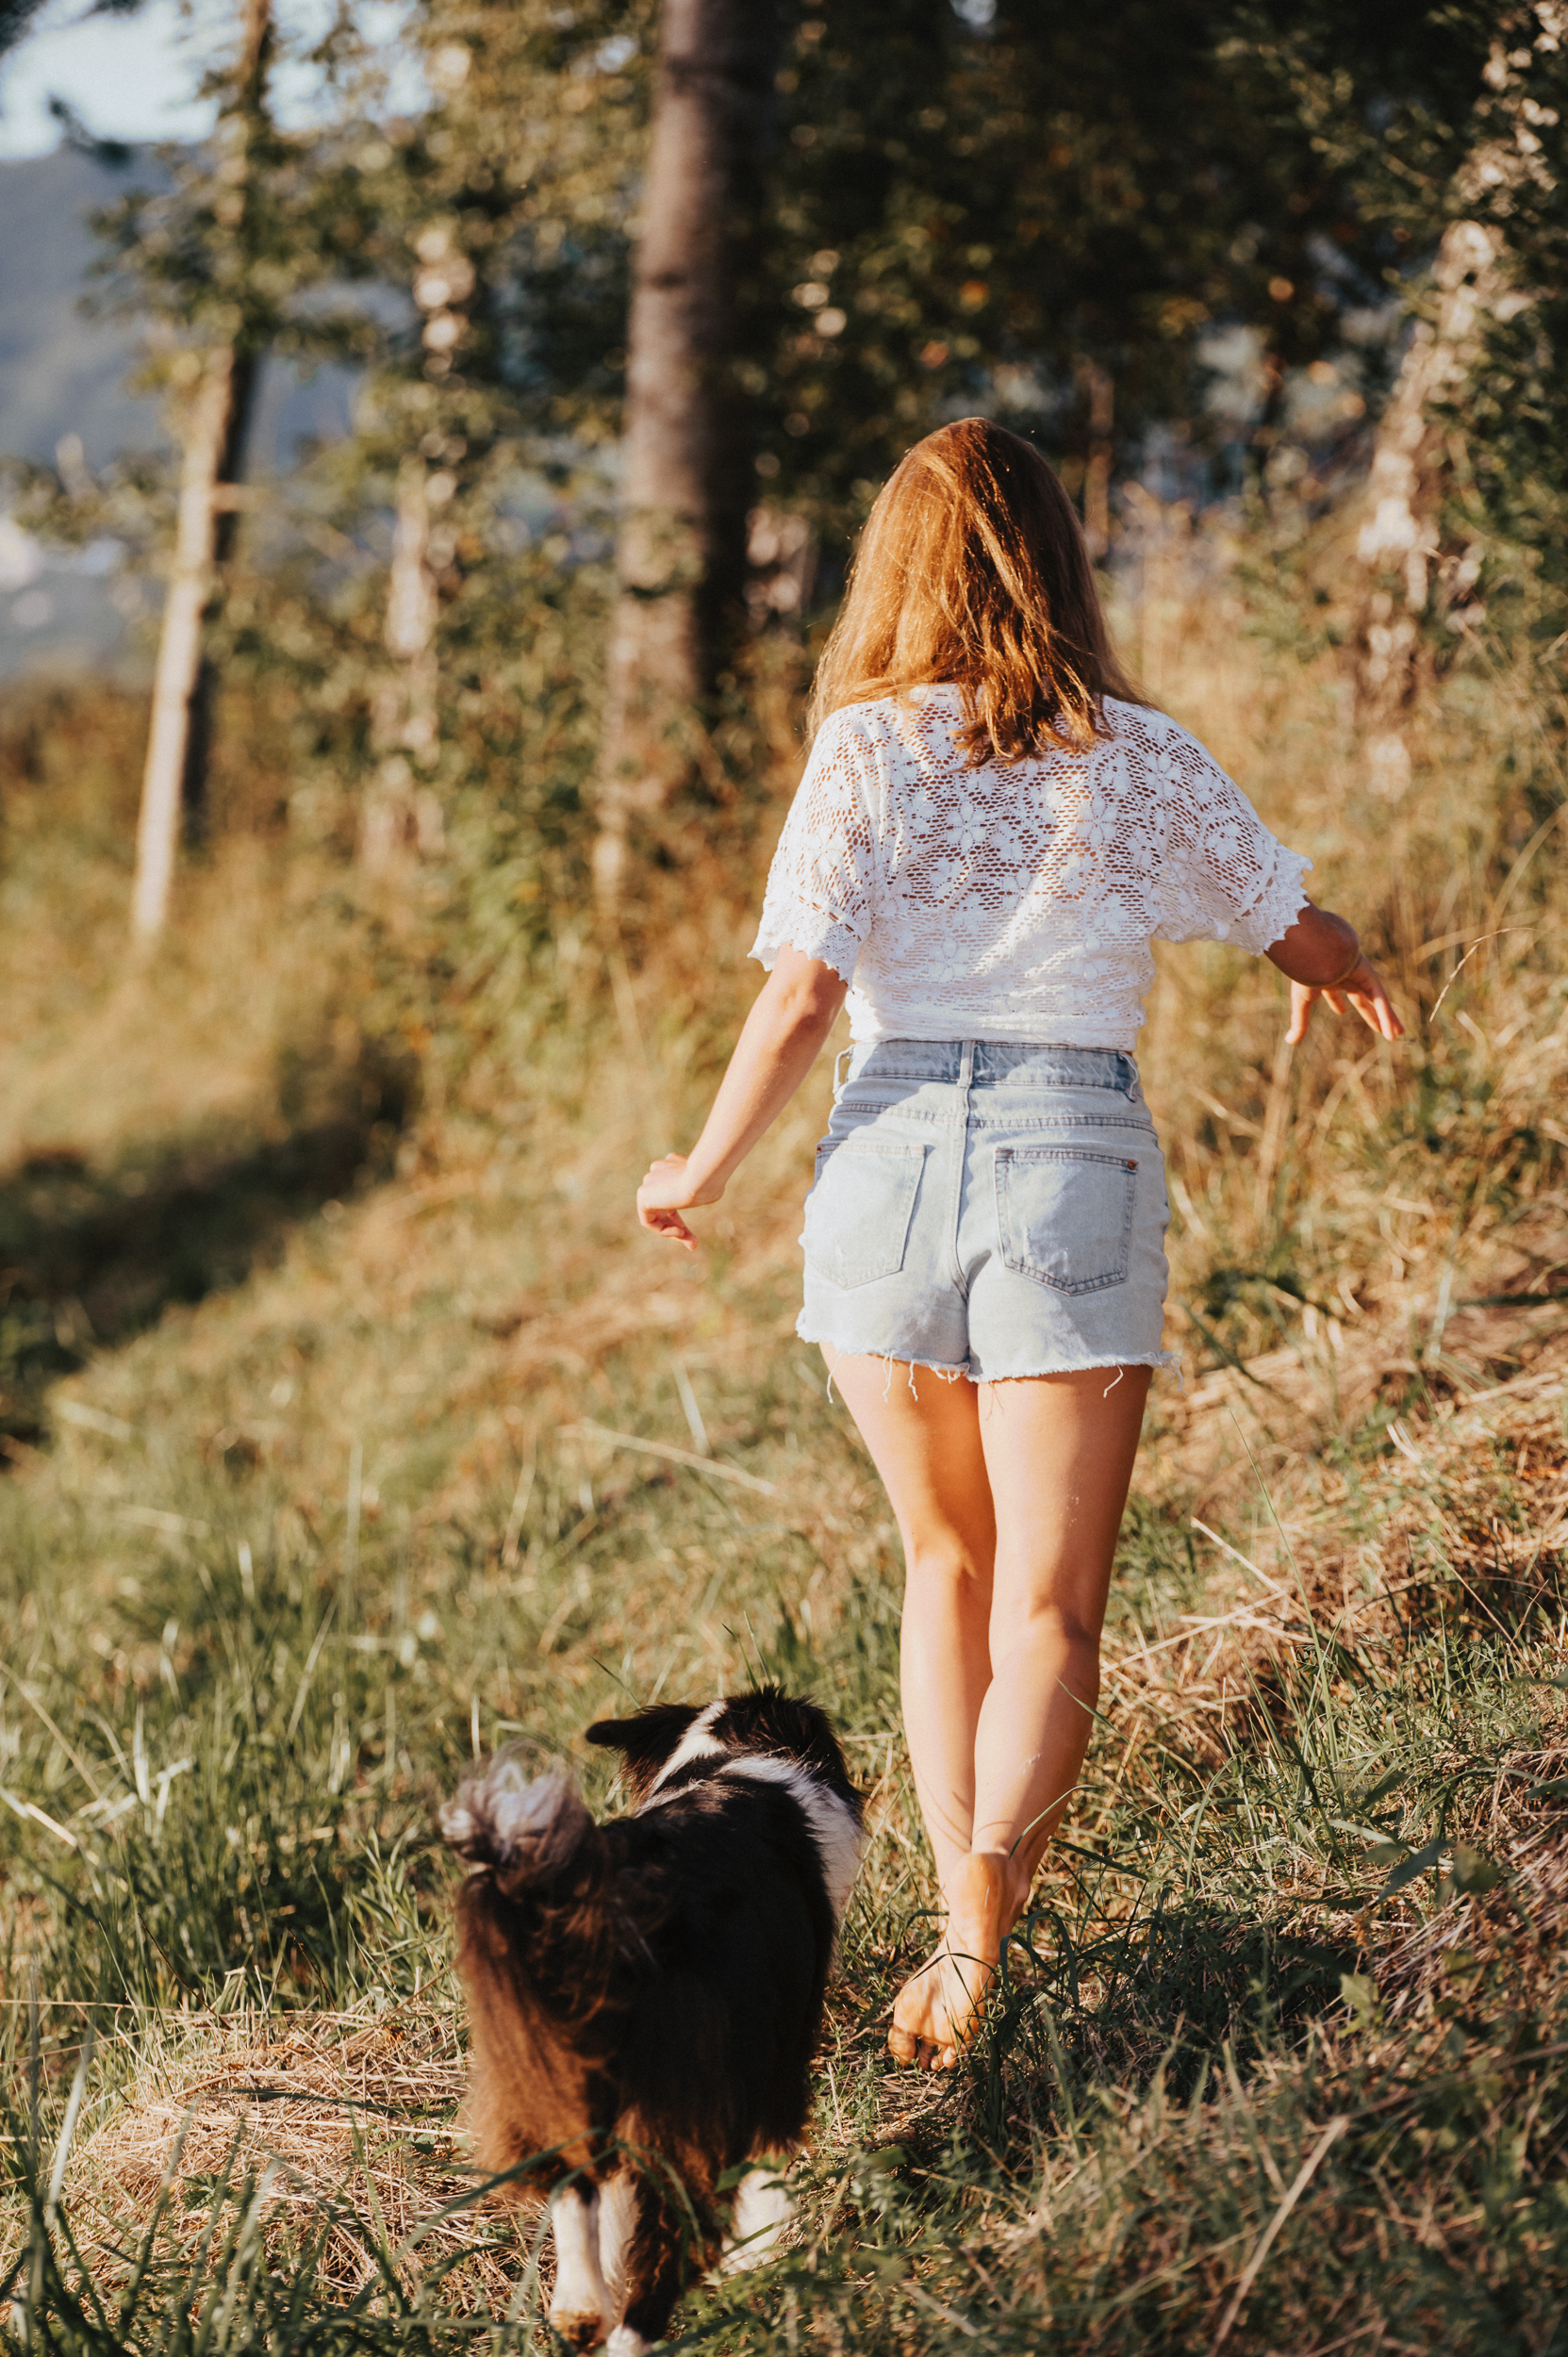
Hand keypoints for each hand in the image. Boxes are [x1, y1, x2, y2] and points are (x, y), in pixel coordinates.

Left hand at [636, 1153, 723, 1250]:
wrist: (702, 1175)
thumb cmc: (711, 1182)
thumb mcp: (707, 1192)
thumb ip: (700, 1196)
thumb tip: (702, 1204)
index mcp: (671, 1169)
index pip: (670, 1197)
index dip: (680, 1218)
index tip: (694, 1232)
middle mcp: (657, 1174)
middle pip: (663, 1209)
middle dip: (677, 1227)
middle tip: (693, 1242)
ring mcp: (649, 1183)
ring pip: (656, 1216)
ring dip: (672, 1231)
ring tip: (690, 1240)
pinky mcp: (643, 1195)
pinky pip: (648, 1221)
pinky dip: (663, 1230)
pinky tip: (680, 1231)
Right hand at [1286, 953, 1404, 1044]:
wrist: (1315, 948)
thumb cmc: (1305, 971)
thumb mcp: (1302, 1000)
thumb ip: (1299, 1021)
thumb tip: (1290, 1042)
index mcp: (1327, 978)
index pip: (1335, 993)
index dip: (1337, 1003)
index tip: (1341, 1011)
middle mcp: (1345, 975)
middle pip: (1362, 999)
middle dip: (1370, 1014)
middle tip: (1380, 1028)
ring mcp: (1359, 974)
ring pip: (1376, 1000)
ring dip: (1388, 1018)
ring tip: (1398, 1034)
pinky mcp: (1370, 975)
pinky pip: (1380, 998)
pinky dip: (1386, 1015)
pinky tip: (1392, 1032)